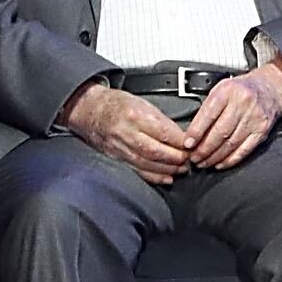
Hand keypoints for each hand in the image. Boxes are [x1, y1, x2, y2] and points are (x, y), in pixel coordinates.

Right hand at [61, 81, 192, 185]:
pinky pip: (136, 170)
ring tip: (182, 169)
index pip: (163, 132)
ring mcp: (119, 147)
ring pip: (146, 163)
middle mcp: (126, 133)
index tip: (192, 145)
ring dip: (167, 169)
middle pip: (155, 150)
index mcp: (134, 115)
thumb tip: (181, 135)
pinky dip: (153, 176)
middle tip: (190, 159)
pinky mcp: (116, 157)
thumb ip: (161, 120)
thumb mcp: (142, 103)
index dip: (180, 141)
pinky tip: (166, 178)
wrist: (89, 110)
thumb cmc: (116, 104)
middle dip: (176, 158)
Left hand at [182, 55, 281, 170]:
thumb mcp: (222, 88)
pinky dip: (230, 160)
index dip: (196, 132)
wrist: (271, 87)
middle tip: (193, 157)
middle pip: (220, 132)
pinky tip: (220, 163)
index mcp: (228, 91)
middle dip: (203, 149)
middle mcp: (243, 104)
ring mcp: (254, 118)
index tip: (187, 144)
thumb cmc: (243, 89)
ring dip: (214, 157)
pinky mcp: (262, 131)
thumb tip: (192, 133)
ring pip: (231, 144)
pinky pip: (244, 149)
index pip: (209, 114)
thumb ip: (208, 108)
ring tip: (203, 162)